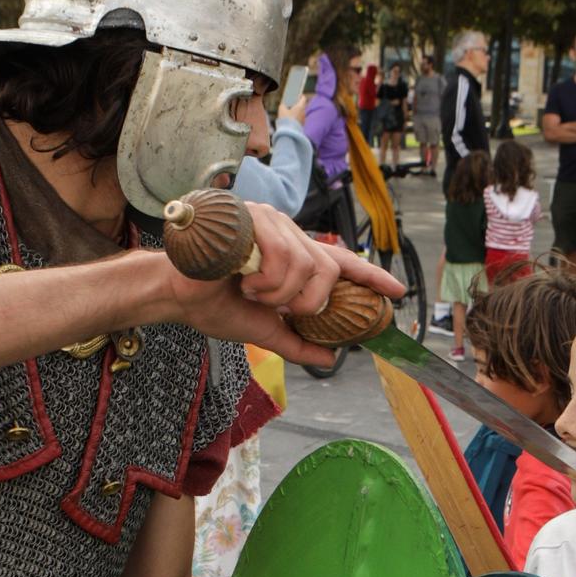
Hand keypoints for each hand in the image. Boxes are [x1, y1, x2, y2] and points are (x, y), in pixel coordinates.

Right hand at [150, 202, 403, 367]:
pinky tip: (242, 279)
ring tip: (250, 292)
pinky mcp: (253, 218)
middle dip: (306, 301)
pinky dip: (264, 280)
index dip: (371, 277)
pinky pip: (281, 256)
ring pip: (305, 265)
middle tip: (277, 308)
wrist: (178, 294)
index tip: (397, 292)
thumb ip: (299, 343)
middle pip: (328, 269)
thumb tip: (330, 358)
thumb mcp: (265, 331)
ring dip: (278, 293)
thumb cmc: (215, 304)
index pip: (341, 262)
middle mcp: (287, 233)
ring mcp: (271, 222)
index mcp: (293, 255)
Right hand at [277, 94, 307, 124]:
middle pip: (302, 106)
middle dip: (297, 105)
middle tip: (291, 104)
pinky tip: (290, 121)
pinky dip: (296, 119)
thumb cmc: (286, 120)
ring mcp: (303, 120)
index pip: (303, 98)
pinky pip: (299, 120)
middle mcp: (304, 113)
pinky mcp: (301, 126)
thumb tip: (283, 104)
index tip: (297, 95)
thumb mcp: (281, 110)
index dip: (300, 96)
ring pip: (300, 114)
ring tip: (289, 113)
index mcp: (300, 107)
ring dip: (296, 113)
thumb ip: (283, 105)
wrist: (288, 133)